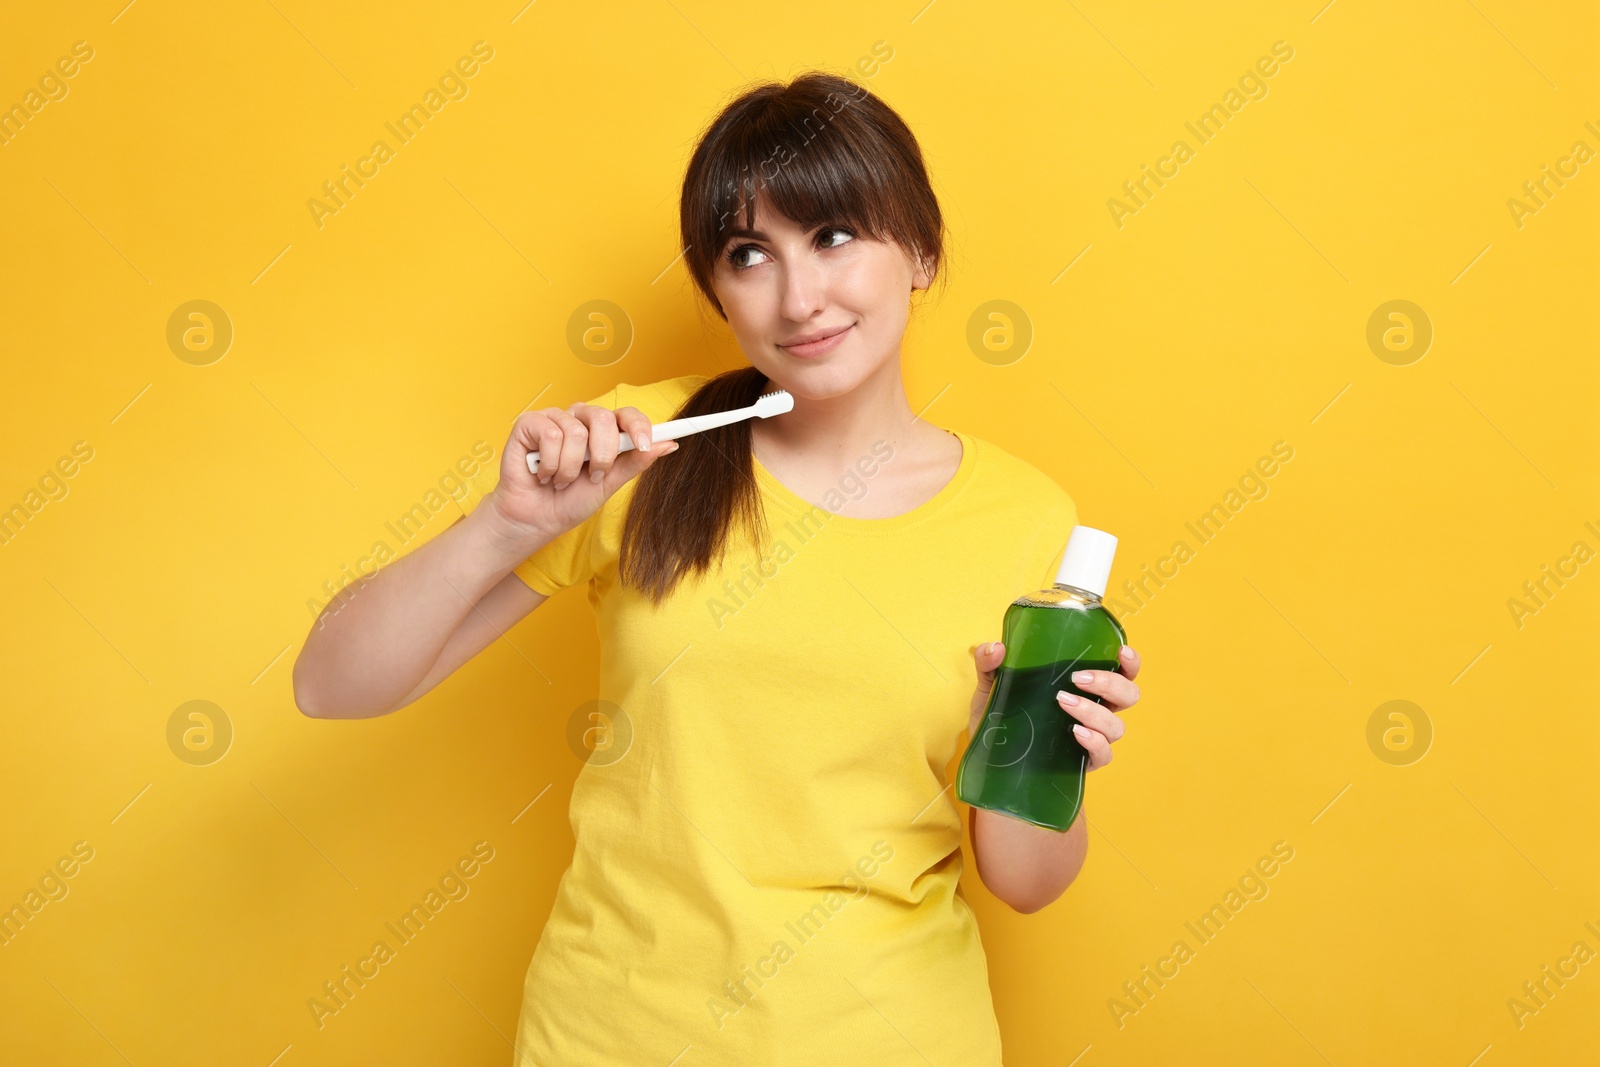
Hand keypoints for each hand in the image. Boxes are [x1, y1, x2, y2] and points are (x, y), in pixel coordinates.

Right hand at [488, 402, 678, 540]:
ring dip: (569, 468)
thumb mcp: (609, 484)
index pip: (626, 415)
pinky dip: (549, 463)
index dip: (639, 425)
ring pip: (575, 431)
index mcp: (602, 431)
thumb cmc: (569, 501)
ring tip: (560, 480)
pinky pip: (550, 435)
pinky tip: (542, 474)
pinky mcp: (530, 423)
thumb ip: (635, 462)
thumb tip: (669, 444)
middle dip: (602, 455)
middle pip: (603, 418)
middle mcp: (580, 419)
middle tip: (592, 477)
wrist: (536, 519)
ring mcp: (555, 418)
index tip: (646, 443)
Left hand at [968, 642, 1142, 770]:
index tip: (1120, 652)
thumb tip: (996, 648)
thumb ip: (990, 664)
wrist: (992, 760)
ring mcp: (1092, 737)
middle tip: (1078, 678)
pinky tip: (1076, 733)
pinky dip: (1094, 742)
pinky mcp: (1083, 762)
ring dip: (1094, 712)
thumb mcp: (992, 687)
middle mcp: (1095, 710)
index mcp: (1085, 686)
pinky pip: (1103, 754)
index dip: (1130, 662)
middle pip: (1128, 696)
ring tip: (1064, 702)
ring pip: (1116, 726)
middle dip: (1111, 684)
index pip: (1122, 672)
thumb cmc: (1001, 716)